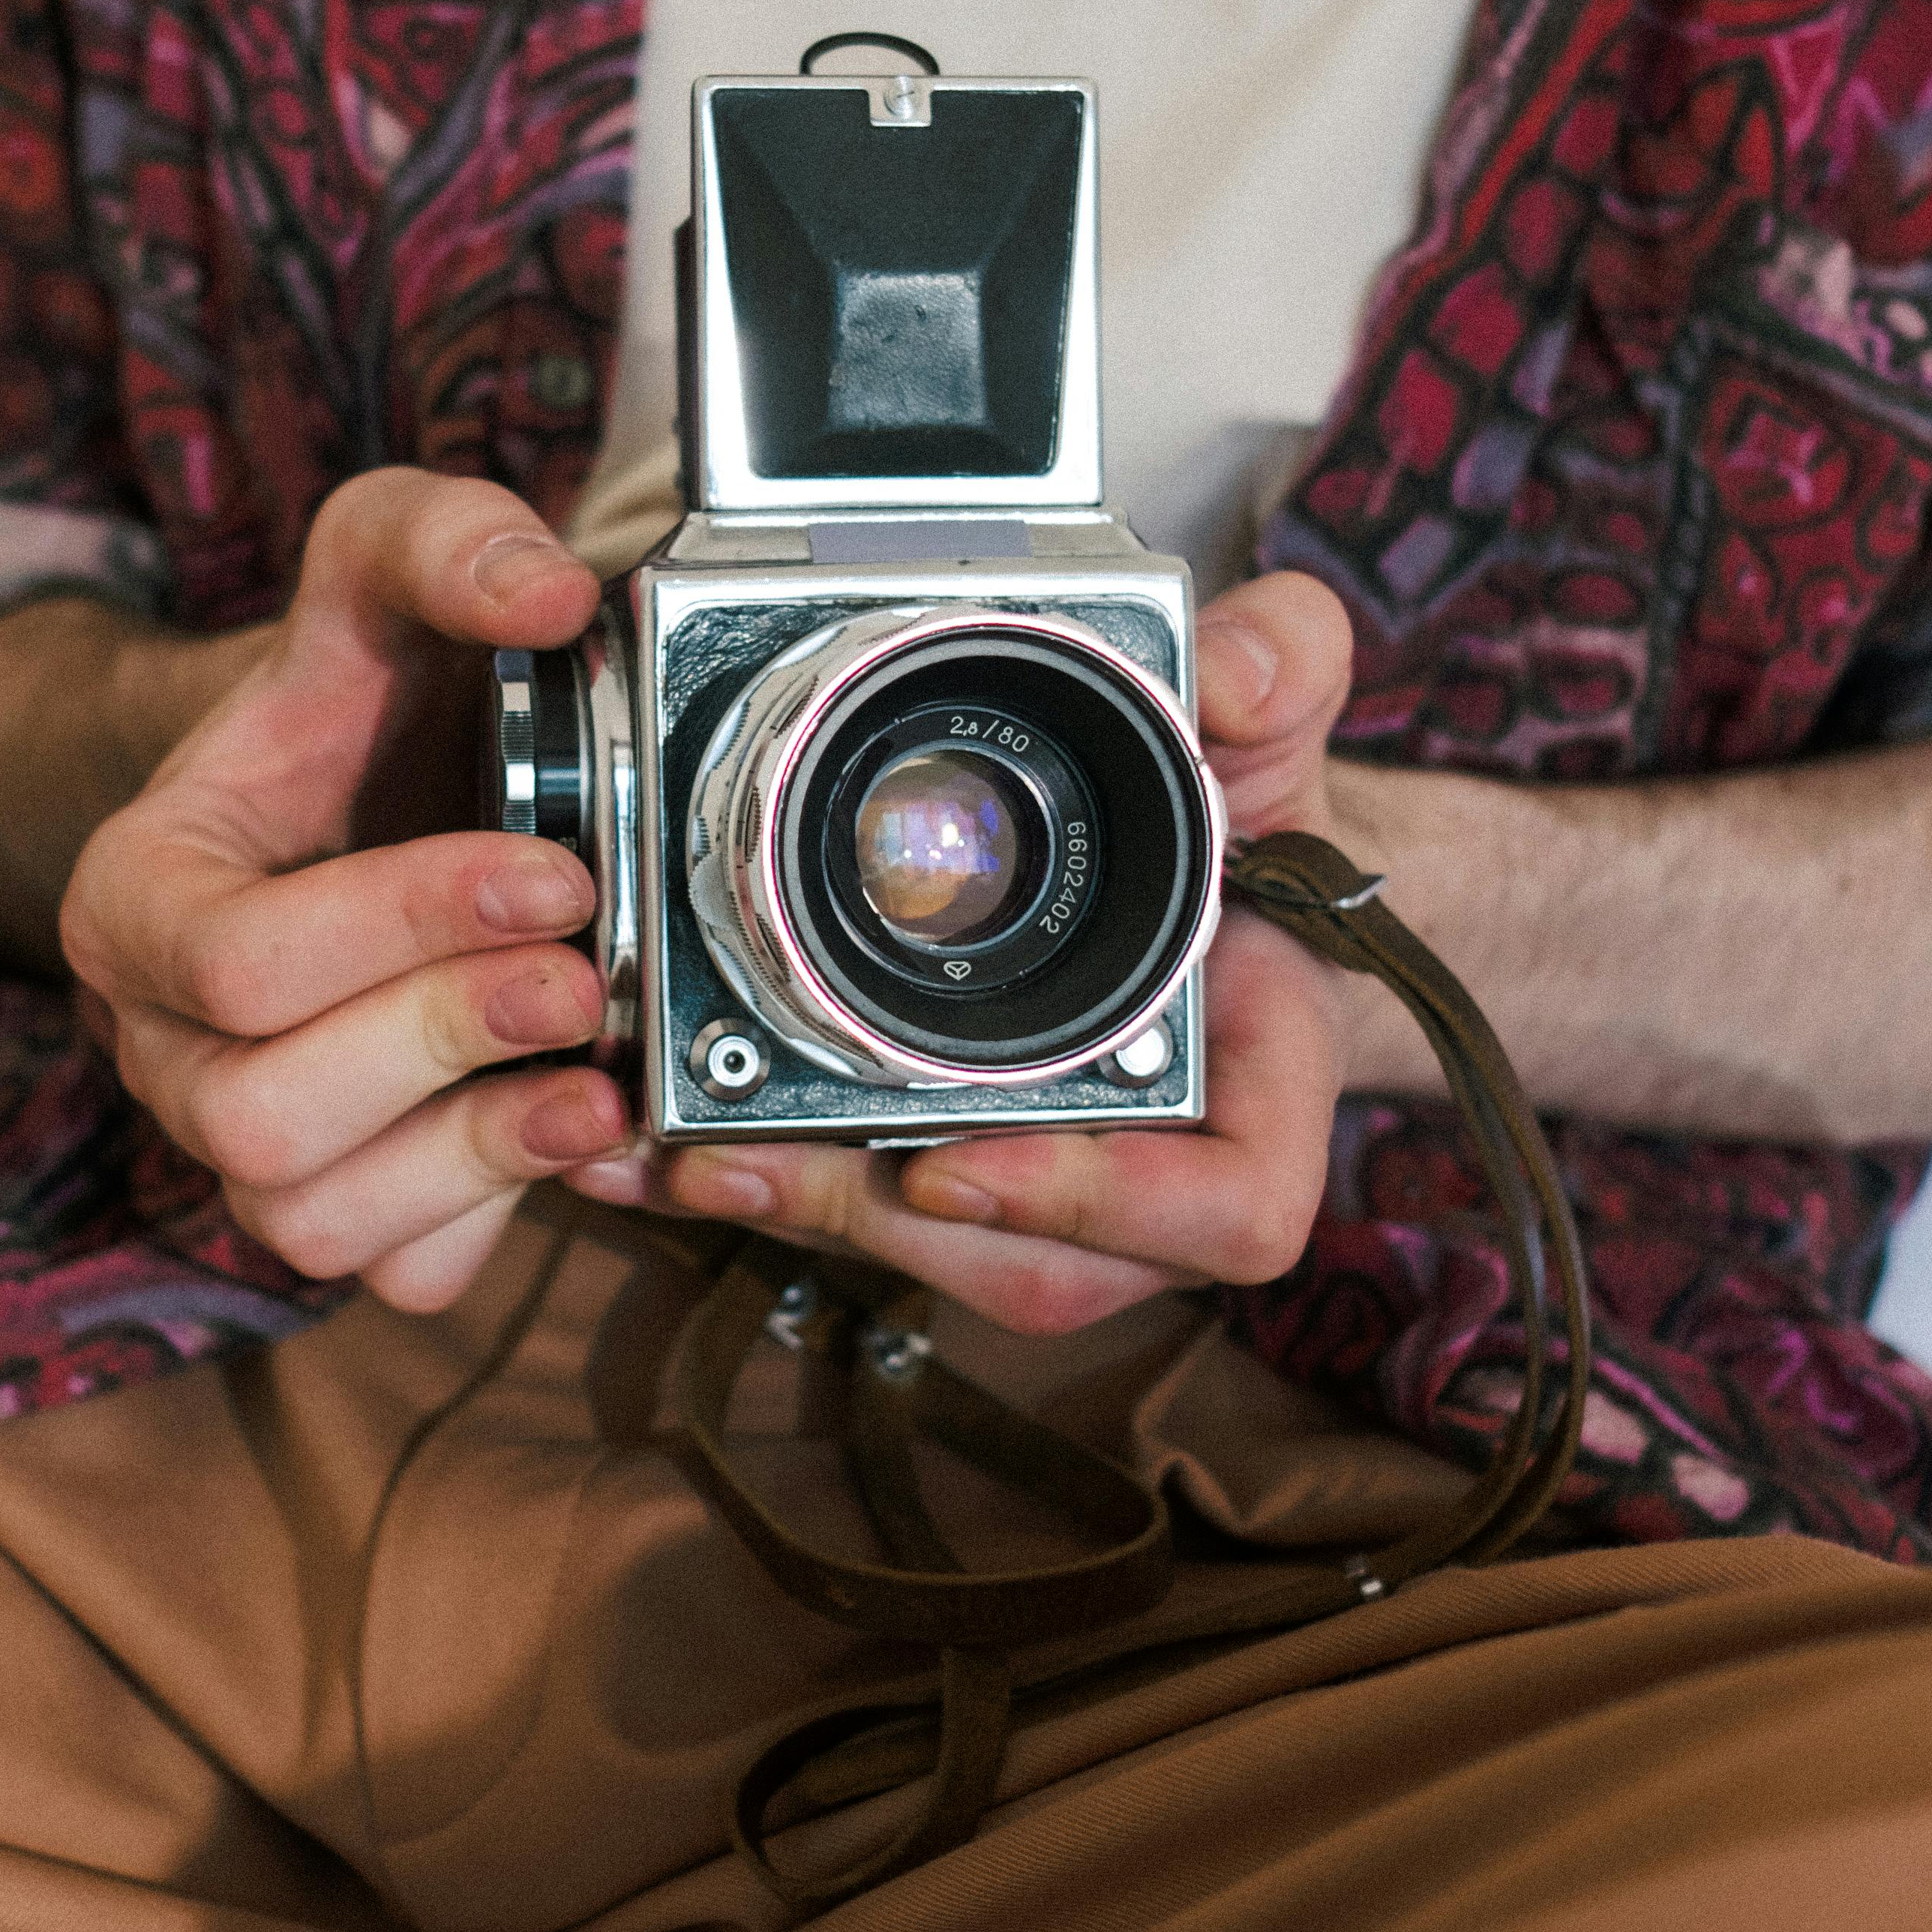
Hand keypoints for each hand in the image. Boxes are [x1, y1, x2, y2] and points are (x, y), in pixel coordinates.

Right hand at [59, 469, 630, 1313]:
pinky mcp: (334, 1208)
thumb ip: (440, 541)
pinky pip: (395, 1277)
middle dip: (439, 1043)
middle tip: (583, 974)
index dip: (401, 927)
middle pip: (258, 1112)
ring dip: (469, 1159)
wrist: (366, 798)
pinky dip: (496, 1220)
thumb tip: (542, 594)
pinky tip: (581, 1134)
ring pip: (308, 1219)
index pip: (232, 959)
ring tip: (596, 1086)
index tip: (551, 867)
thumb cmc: (358, 700)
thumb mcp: (378, 573)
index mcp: (131, 898)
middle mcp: (158, 1042)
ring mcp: (234, 1145)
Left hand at [565, 573, 1359, 1334]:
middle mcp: (1164, 1172)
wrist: (1234, 884)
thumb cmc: (1261, 823)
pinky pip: (879, 1211)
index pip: (1225, 1208)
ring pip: (937, 1257)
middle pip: (1033, 1266)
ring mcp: (1063, 1194)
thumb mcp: (1282, 719)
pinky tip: (649, 1152)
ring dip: (797, 1217)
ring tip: (664, 1159)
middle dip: (869, 1223)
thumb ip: (1282, 665)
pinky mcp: (971, 1176)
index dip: (1095, 1206)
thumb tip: (1225, 674)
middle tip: (728, 1163)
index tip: (951, 1168)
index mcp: (1261, 1086)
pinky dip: (769, 1185)